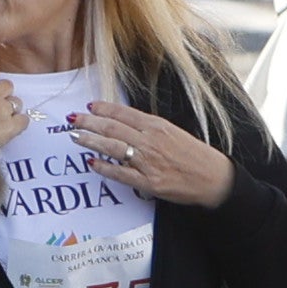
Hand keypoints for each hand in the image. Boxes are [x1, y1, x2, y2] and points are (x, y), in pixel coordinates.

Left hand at [75, 98, 234, 208]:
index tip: (89, 106)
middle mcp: (150, 141)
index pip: (124, 113)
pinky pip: (119, 173)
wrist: (213, 178)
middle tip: (73, 119)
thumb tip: (124, 123)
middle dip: (89, 122)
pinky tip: (91, 163)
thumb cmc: (194, 155)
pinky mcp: (147, 181)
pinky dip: (104, 167)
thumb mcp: (174, 132)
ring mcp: (147, 161)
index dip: (104, 109)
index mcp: (158, 126)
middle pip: (113, 128)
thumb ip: (149, 128)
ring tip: (75, 136)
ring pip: (112, 147)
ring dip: (90, 141)